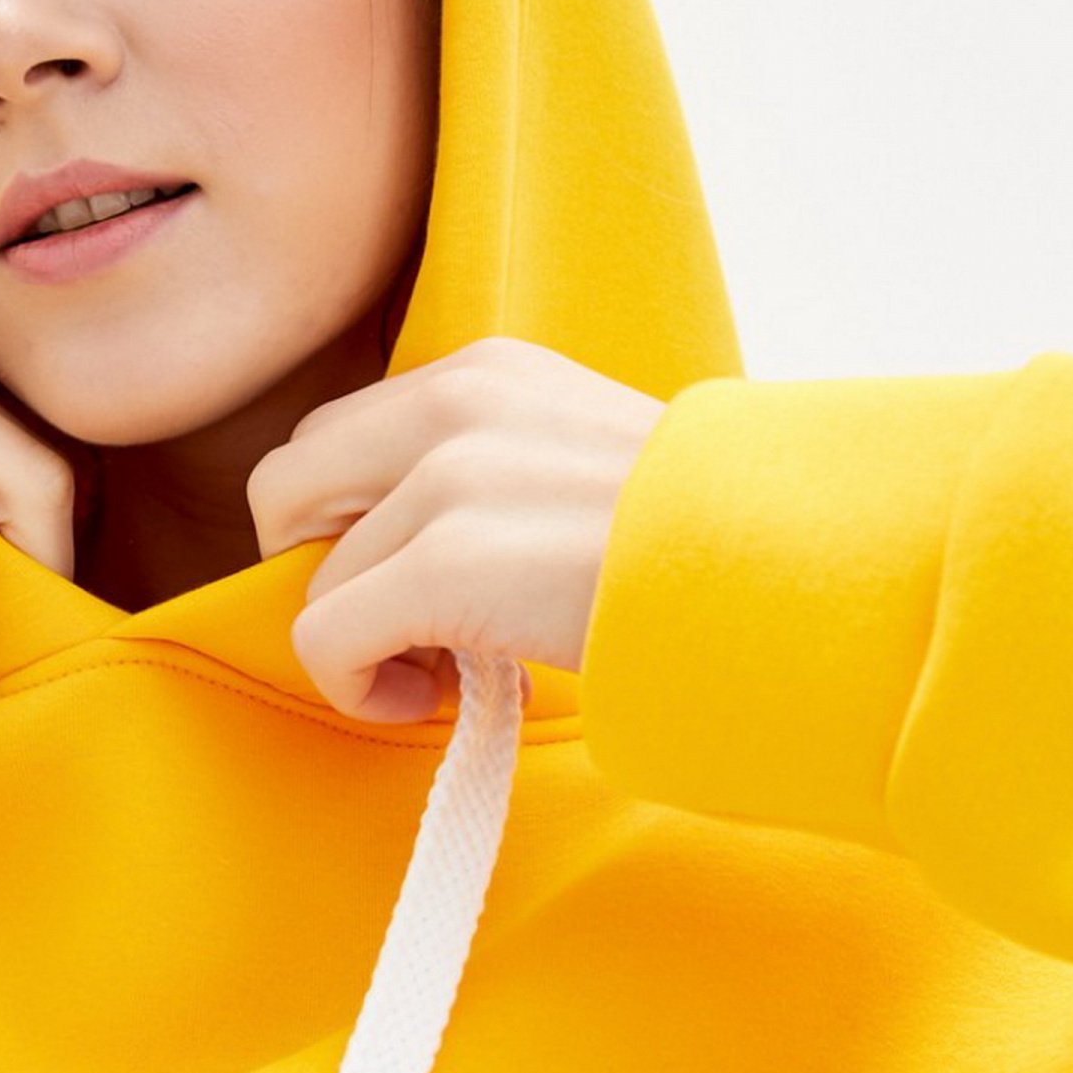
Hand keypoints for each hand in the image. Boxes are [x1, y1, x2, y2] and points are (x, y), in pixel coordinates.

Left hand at [244, 336, 666, 721]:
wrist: (787, 572)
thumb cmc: (702, 547)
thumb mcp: (584, 467)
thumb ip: (493, 477)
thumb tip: (413, 554)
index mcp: (486, 373)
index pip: (339, 439)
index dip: (353, 526)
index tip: (421, 587)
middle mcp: (453, 402)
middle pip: (285, 487)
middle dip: (325, 570)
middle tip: (408, 630)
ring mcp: (445, 479)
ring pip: (312, 578)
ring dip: (363, 642)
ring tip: (451, 671)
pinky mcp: (442, 562)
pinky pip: (324, 638)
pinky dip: (358, 687)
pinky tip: (436, 699)